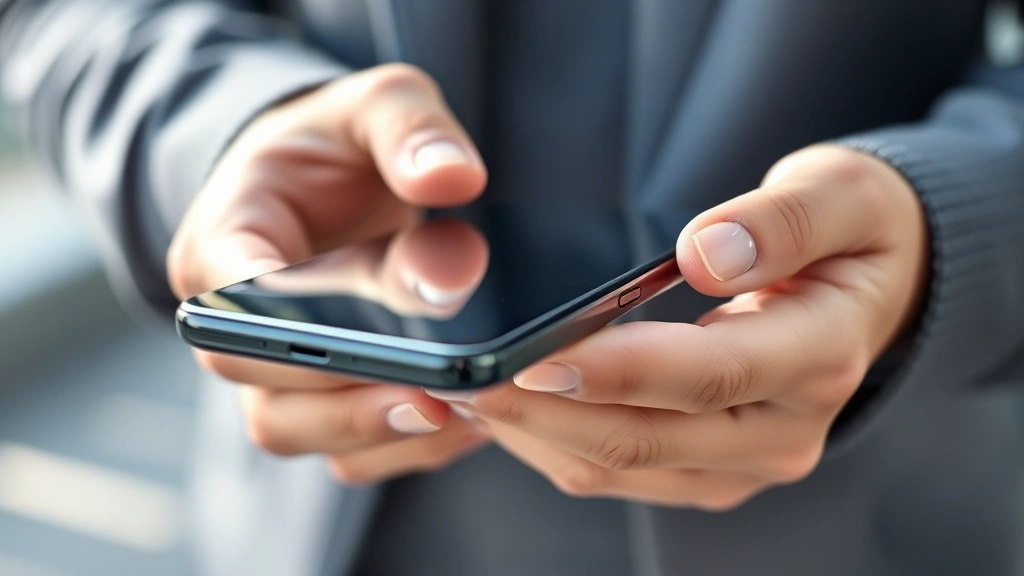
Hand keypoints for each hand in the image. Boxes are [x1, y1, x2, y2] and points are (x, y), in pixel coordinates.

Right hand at [168, 64, 490, 482]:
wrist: (329, 180)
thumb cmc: (338, 143)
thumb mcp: (376, 105)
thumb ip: (410, 131)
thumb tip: (456, 178)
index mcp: (224, 240)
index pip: (234, 301)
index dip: (297, 330)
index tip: (373, 337)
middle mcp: (234, 321)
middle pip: (263, 389)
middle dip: (348, 399)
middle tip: (436, 394)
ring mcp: (272, 368)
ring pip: (299, 431)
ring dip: (378, 432)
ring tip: (466, 413)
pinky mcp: (317, 398)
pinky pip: (345, 449)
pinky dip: (402, 446)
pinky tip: (470, 420)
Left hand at [437, 145, 928, 509]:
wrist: (870, 287)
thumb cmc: (851, 232)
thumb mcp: (841, 193)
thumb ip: (782, 222)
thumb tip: (707, 255)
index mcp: (821, 358)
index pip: (708, 376)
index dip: (618, 371)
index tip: (535, 358)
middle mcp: (783, 432)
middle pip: (649, 440)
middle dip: (547, 416)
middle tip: (467, 383)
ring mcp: (744, 461)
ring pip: (622, 468)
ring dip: (538, 437)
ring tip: (465, 395)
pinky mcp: (710, 468)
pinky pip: (619, 472)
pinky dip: (556, 444)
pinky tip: (509, 410)